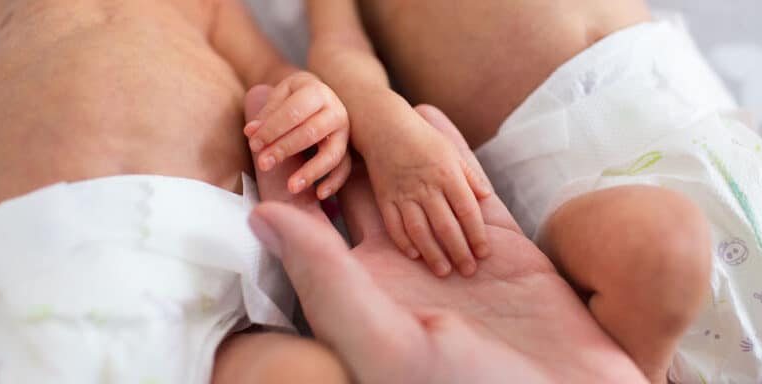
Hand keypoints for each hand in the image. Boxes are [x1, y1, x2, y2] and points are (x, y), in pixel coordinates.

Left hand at [244, 71, 350, 199]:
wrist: (318, 97)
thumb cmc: (295, 98)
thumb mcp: (280, 96)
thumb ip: (266, 114)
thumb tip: (251, 132)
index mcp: (316, 92)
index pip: (293, 112)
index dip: (272, 129)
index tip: (253, 144)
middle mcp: (335, 110)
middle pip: (310, 132)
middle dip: (284, 149)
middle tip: (263, 164)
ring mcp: (344, 132)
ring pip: (331, 154)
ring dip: (311, 171)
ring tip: (291, 187)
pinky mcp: (349, 149)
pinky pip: (345, 168)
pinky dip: (334, 182)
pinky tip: (319, 194)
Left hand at [249, 99, 646, 382]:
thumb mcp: (384, 340)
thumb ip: (324, 276)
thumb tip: (261, 214)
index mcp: (362, 294)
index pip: (310, 223)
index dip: (285, 176)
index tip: (263, 128)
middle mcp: (400, 270)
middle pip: (357, 193)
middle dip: (333, 145)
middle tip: (310, 94)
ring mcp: (450, 252)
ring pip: (412, 183)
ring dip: (389, 142)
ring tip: (363, 96)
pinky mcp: (500, 245)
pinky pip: (468, 186)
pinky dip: (450, 149)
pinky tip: (428, 115)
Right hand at [364, 108, 491, 276]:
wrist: (384, 126)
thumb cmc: (423, 138)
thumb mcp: (451, 150)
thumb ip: (470, 175)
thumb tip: (487, 197)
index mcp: (447, 174)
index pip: (467, 211)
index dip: (477, 235)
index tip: (484, 253)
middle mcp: (426, 186)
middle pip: (446, 226)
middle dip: (459, 251)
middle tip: (468, 271)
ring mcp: (403, 193)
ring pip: (420, 230)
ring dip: (433, 254)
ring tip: (444, 271)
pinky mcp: (384, 198)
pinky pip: (394, 225)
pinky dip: (404, 242)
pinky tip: (415, 256)